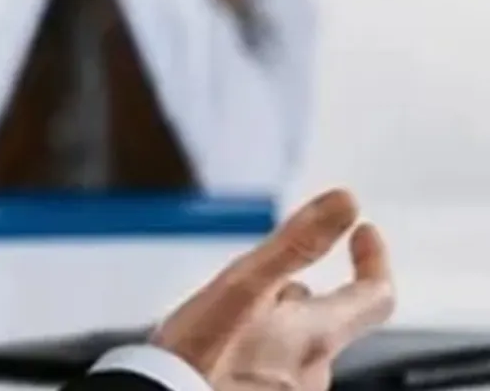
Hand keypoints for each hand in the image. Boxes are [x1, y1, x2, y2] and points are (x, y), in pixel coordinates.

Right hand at [153, 189, 395, 390]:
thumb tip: (346, 203)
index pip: (376, 295)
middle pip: (326, 321)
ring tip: (229, 317)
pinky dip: (256, 352)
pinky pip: (272, 371)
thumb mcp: (243, 284)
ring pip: (296, 347)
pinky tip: (220, 351)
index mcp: (316, 335)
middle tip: (261, 278)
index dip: (374, 260)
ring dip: (274, 325)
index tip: (362, 233)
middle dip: (298, 294)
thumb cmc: (198, 354)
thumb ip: (298, 243)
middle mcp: (313, 371)